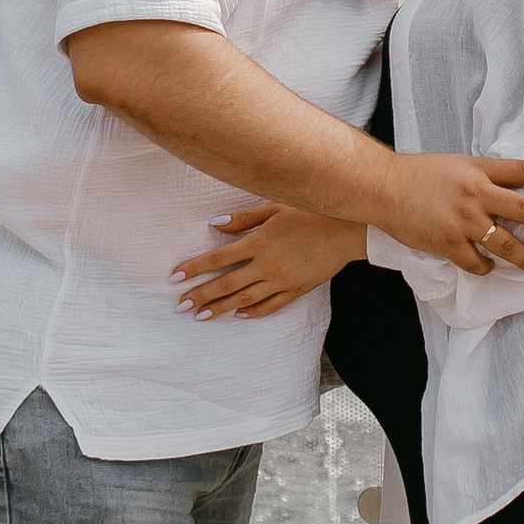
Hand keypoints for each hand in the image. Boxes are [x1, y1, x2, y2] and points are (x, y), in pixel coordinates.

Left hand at [173, 207, 363, 319]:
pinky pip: (271, 305)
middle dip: (200, 295)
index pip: (218, 259)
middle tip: (179, 306)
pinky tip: (239, 315)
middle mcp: (267, 265)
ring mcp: (282, 281)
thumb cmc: (312, 212)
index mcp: (259, 242)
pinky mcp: (297, 290)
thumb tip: (214, 224)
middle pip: (226, 284)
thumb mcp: (275, 206)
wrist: (348, 230)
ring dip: (220, 309)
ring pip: (244, 300)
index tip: (174, 277)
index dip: (194, 268)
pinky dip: (253, 312)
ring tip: (200, 316)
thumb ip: (243, 218)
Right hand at [375, 153, 523, 280]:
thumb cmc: (417, 174)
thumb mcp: (456, 164)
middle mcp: (475, 194)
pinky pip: (476, 262)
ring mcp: (462, 220)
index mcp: (478, 169)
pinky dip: (485, 268)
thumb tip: (506, 187)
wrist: (382, 187)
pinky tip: (488, 268)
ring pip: (505, 243)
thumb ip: (481, 175)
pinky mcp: (447, 242)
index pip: (523, 171)